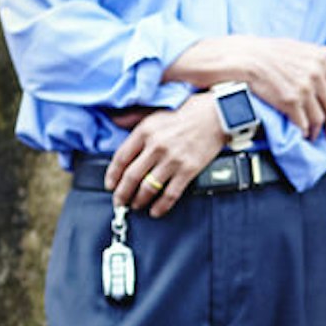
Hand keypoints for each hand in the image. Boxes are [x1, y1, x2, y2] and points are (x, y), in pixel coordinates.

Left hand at [109, 98, 226, 215]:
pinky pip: (170, 194)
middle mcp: (156, 146)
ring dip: (139, 201)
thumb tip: (114, 119)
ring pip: (148, 188)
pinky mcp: (188, 170)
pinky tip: (155, 211)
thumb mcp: (154, 114)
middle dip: (122, 194)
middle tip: (120, 202)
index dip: (112, 176)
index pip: (121, 158)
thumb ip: (132, 119)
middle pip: (131, 177)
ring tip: (136, 205)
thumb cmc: (184, 116)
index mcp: (145, 131)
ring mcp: (172, 160)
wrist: (214, 116)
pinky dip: (160, 206)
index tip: (110, 185)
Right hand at [226, 36, 325, 140]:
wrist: (246, 58)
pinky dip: (304, 131)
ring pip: (319, 118)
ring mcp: (304, 89)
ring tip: (315, 136)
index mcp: (320, 60)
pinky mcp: (290, 102)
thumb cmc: (266, 51)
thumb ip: (314, 52)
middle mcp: (315, 75)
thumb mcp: (296, 45)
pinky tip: (302, 134)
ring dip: (318, 131)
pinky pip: (303, 123)